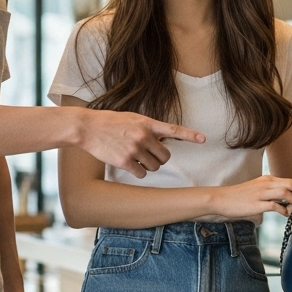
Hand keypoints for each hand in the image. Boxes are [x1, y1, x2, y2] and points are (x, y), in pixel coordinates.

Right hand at [76, 109, 204, 178]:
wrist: (88, 127)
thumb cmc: (110, 122)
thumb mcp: (132, 118)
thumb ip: (148, 127)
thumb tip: (162, 140)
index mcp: (147, 123)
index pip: (173, 130)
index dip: (189, 135)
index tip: (203, 139)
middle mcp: (143, 135)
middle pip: (165, 156)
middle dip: (159, 158)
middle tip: (148, 154)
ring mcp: (134, 149)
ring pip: (154, 166)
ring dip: (149, 166)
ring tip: (135, 157)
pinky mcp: (125, 161)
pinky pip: (142, 173)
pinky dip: (138, 172)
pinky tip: (128, 163)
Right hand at [214, 175, 291, 218]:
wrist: (221, 199)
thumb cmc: (238, 197)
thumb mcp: (257, 191)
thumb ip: (270, 194)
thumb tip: (284, 203)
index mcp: (266, 179)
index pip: (288, 180)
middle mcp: (265, 183)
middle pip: (290, 183)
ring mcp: (261, 193)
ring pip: (285, 193)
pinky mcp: (257, 204)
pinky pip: (276, 205)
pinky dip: (284, 210)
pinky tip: (285, 214)